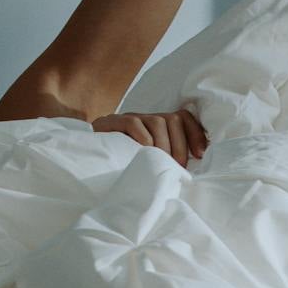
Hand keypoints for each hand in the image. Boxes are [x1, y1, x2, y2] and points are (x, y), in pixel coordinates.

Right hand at [92, 109, 207, 167]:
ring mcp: (129, 118)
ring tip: (161, 163)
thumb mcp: (150, 160)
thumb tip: (190, 171)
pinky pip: (134, 124)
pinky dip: (144, 139)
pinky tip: (144, 152)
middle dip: (181, 145)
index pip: (183, 117)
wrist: (87, 157)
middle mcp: (145, 118)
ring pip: (158, 121)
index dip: (195, 133)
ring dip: (164, 145)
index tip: (200, 154)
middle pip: (173, 119)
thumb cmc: (123, 163)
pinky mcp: (113, 122)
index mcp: (157, 125)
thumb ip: (167, 160)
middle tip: (177, 167)